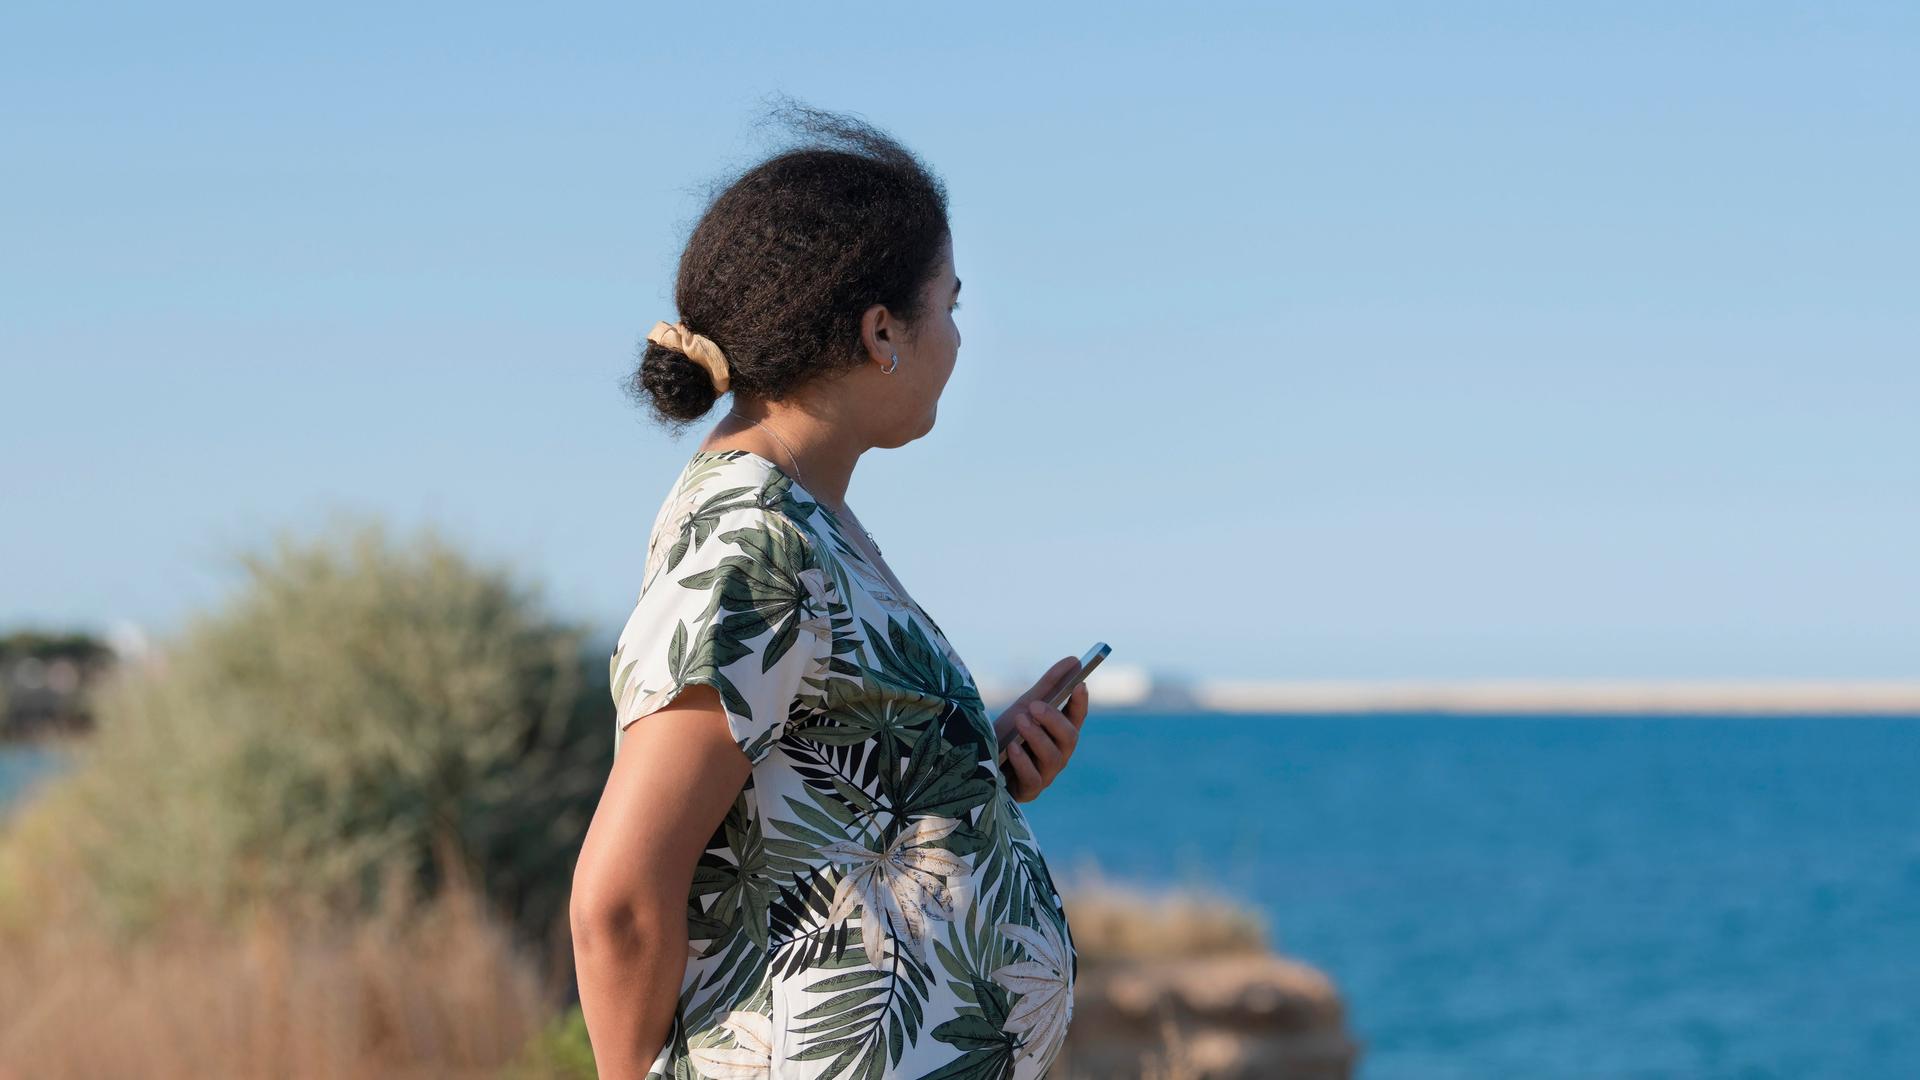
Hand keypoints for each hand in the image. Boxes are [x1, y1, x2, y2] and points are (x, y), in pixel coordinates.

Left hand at [992, 654, 1089, 802]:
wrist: (977, 762)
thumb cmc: (1008, 734)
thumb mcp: (1025, 707)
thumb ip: (1049, 685)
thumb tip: (1074, 660)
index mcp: (1060, 734)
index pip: (1077, 718)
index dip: (1081, 703)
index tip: (1079, 684)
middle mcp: (1058, 754)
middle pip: (1069, 738)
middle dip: (1054, 720)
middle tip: (1035, 706)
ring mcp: (1046, 774)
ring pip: (1053, 757)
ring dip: (1037, 737)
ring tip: (1020, 720)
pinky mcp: (1029, 791)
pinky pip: (1033, 778)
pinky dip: (1024, 762)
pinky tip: (1013, 748)